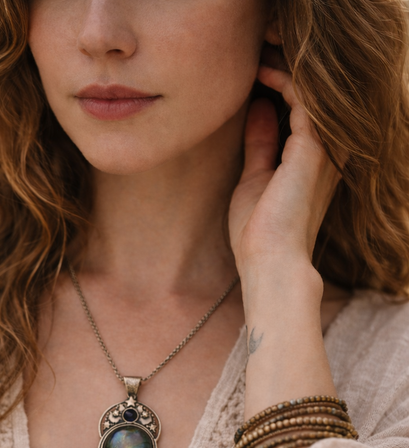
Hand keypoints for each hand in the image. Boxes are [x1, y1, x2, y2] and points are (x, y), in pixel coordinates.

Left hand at [228, 63, 341, 296]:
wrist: (268, 262)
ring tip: (257, 54)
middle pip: (311, 96)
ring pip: (310, 90)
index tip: (252, 71)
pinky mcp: (313, 145)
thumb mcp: (254, 178)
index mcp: (313, 161)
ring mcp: (324, 147)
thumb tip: (258, 108)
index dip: (280, 84)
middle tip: (256, 54)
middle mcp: (326, 151)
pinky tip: (260, 70)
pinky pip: (303, 95)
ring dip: (284, 66)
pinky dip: (282, 77)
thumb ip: (260, 144)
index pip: (302, 110)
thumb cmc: (258, 232)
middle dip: (285, 69)